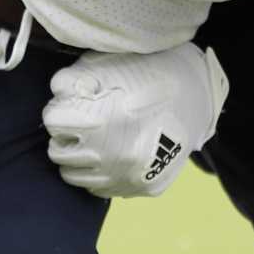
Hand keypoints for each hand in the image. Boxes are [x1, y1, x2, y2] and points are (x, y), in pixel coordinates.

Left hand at [42, 44, 229, 197]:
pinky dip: (97, 173)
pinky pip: (98, 188)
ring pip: (73, 176)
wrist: (201, 95)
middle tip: (81, 122)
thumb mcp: (111, 65)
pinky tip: (109, 156)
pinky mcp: (142, 188)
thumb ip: (76, 78)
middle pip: (58, 152)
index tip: (69, 105)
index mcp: (103, 120)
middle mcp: (112, 155)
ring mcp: (127, 176)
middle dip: (64, 135)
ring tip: (93, 140)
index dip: (59, 109)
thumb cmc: (152, 72)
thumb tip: (56, 94)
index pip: (52, 122)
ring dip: (77, 157)